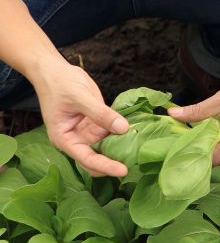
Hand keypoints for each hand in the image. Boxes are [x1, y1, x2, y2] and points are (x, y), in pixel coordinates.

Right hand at [31, 61, 129, 176]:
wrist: (55, 71)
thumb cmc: (60, 84)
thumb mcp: (80, 98)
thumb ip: (101, 114)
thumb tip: (123, 128)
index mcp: (65, 139)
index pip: (87, 159)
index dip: (105, 166)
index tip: (123, 171)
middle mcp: (77, 140)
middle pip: (97, 158)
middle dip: (114, 163)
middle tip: (137, 164)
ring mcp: (88, 132)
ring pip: (107, 146)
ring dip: (122, 149)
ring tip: (142, 152)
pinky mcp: (98, 123)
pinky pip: (113, 131)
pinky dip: (124, 134)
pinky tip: (139, 135)